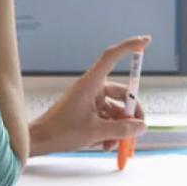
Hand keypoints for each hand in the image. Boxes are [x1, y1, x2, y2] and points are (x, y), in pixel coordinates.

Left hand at [29, 35, 151, 154]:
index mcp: (91, 83)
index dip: (128, 47)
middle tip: (138, 129)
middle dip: (131, 112)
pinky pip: (105, 117)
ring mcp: (89, 99)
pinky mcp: (86, 110)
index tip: (145, 40)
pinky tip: (105, 145)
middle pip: (121, 93)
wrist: (41, 140)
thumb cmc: (62, 131)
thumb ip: (122, 129)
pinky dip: (109, 130)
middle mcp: (91, 87)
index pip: (111, 56)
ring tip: (113, 145)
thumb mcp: (96, 132)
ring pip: (114, 109)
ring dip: (118, 127)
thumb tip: (141, 126)